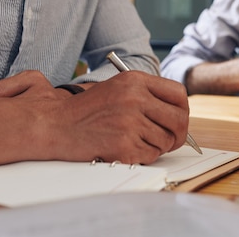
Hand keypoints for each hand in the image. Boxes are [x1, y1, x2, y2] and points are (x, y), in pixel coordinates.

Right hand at [0, 70, 188, 167]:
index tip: (178, 120)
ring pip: (165, 141)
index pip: (179, 94)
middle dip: (178, 134)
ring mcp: (130, 121)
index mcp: (135, 80)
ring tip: (133, 142)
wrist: (55, 124)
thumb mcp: (117, 89)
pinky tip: (124, 149)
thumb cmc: (86, 110)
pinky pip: (150, 155)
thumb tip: (178, 112)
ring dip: (155, 147)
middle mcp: (135, 98)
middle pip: (179, 120)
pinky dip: (142, 156)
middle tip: (169, 140)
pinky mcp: (124, 143)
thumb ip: (146, 95)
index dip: (183, 110)